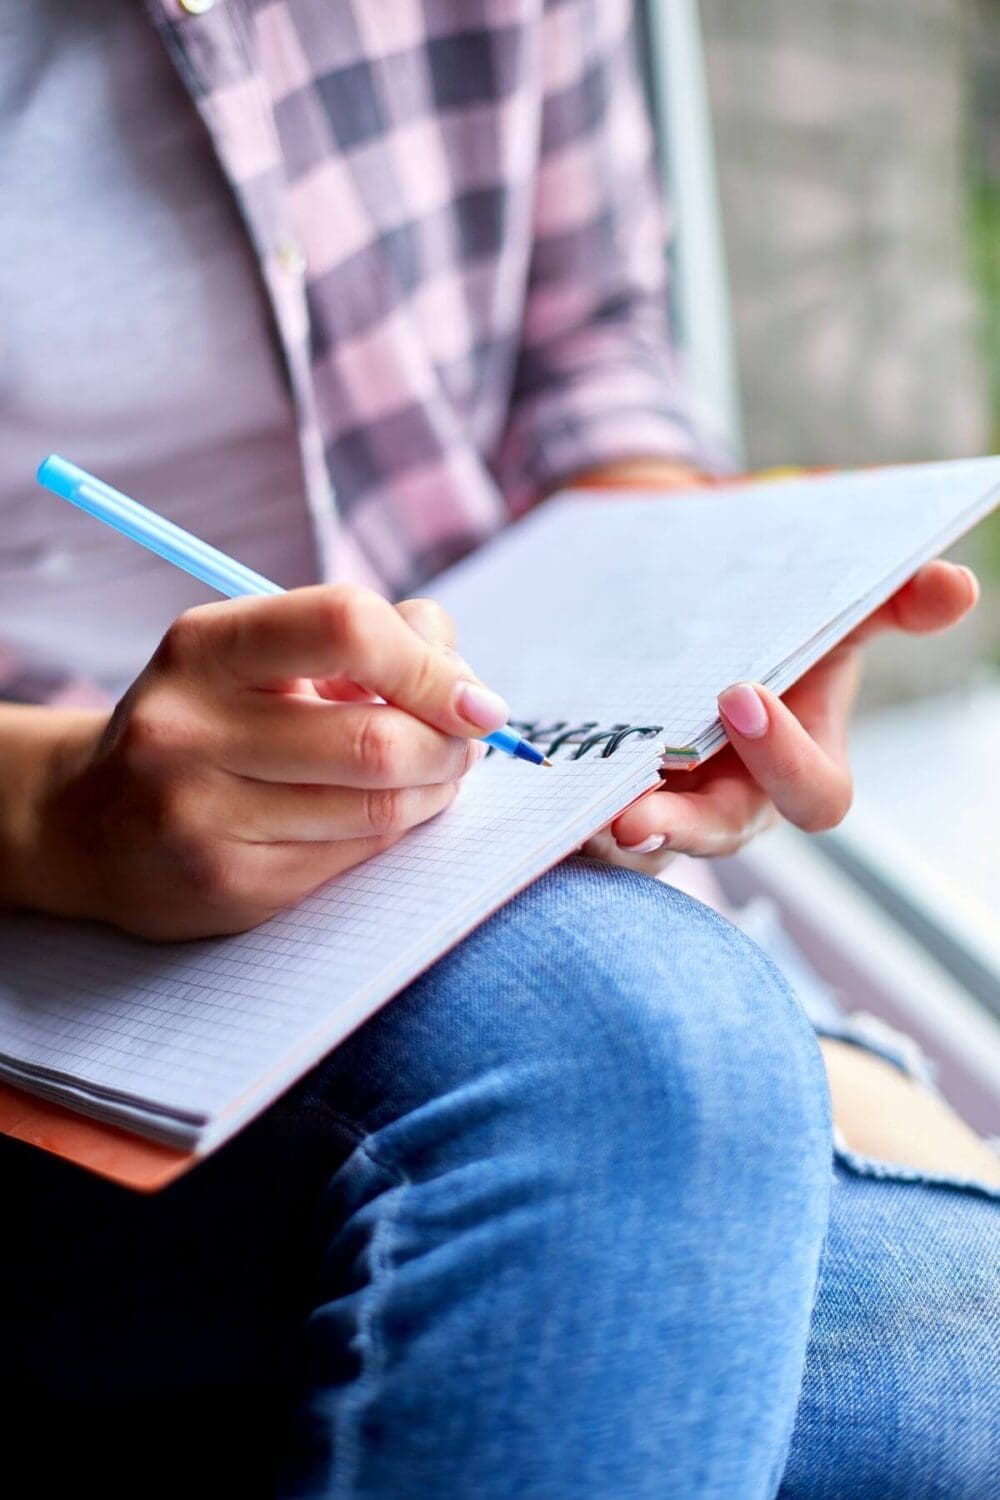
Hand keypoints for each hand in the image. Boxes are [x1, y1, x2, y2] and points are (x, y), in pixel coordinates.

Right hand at [32, 587, 505, 938]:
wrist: (86, 824)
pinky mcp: (229, 886)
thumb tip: (465, 679)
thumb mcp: (258, 653)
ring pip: (379, 809)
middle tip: (464, 742)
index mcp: (203, 647)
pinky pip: (356, 859)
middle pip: (378, 739)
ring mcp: (203, 817)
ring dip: (436, 790)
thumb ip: (367, 639)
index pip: (348, 627)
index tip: (474, 696)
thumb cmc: (206, 721)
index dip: (433, 663)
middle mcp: (189, 730)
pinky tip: (384, 813)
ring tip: (432, 774)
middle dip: (450, 743)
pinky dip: (396, 832)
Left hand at [586, 559, 978, 871]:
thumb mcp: (829, 601)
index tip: (738, 695)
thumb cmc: (772, 616)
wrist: (684, 609)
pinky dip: (556, 817)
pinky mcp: (601, 801)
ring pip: (641, 846)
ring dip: (606, 839)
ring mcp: (666, 805)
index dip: (784, 757)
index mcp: (797, 762)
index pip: (813, 794)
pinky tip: (525, 798)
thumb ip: (888, 599)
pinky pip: (580, 828)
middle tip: (633, 814)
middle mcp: (734, 798)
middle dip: (680, 827)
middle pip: (717, 837)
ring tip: (570, 823)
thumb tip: (957, 587)